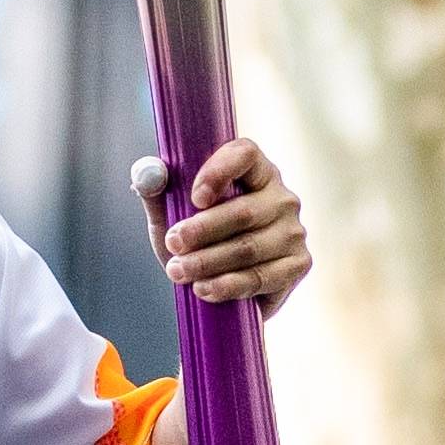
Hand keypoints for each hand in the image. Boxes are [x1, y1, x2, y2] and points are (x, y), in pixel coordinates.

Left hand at [132, 138, 307, 313]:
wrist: (221, 284)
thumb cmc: (197, 241)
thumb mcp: (171, 215)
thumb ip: (158, 193)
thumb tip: (147, 174)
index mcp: (255, 171)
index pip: (245, 154)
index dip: (219, 171)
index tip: (193, 198)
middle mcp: (281, 197)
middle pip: (243, 211)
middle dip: (202, 230)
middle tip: (173, 243)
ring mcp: (293, 231)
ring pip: (248, 248)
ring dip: (208, 262)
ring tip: (178, 271)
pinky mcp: (298, 264)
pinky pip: (260, 277)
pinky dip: (228, 285)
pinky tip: (204, 289)